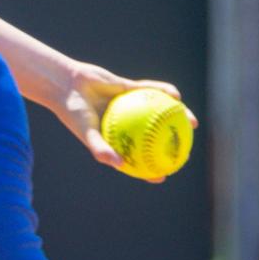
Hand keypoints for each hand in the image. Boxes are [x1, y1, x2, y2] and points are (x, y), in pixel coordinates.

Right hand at [52, 62, 199, 183]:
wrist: (66, 83)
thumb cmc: (73, 110)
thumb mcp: (86, 131)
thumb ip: (100, 148)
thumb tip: (119, 165)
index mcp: (113, 138)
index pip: (134, 158)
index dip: (148, 169)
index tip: (162, 176)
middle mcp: (124, 124)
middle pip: (152, 137)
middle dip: (171, 145)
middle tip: (185, 151)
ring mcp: (128, 106)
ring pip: (156, 113)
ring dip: (175, 117)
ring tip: (192, 122)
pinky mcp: (128, 89)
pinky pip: (149, 90)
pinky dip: (163, 92)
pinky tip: (176, 94)